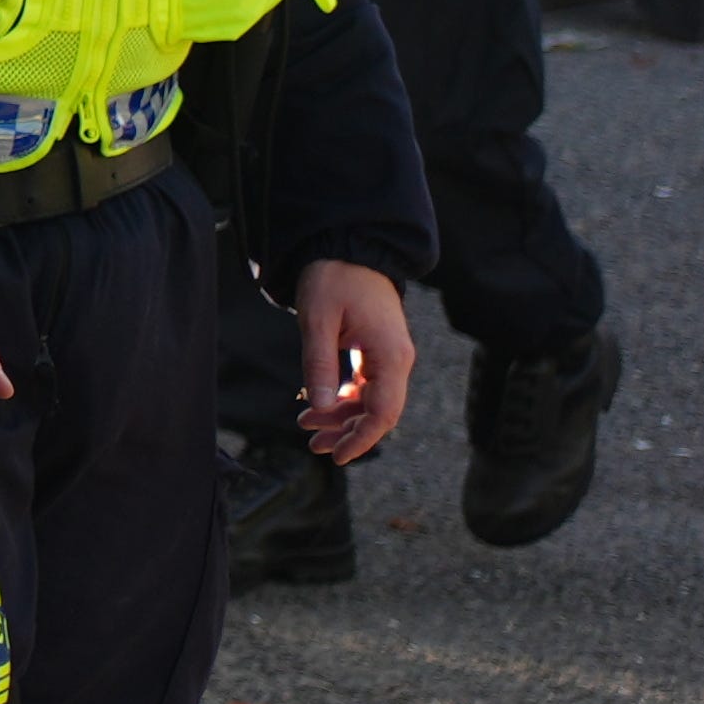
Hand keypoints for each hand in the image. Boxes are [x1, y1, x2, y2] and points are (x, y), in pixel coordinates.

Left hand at [293, 258, 417, 463]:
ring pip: (371, 401)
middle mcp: (397, 359)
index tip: (337, 456)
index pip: (384, 412)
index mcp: (390, 355)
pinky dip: (344, 398)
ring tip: (306, 425)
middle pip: (379, 412)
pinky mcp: (377, 350)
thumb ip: (320, 364)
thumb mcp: (317, 320)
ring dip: (342, 417)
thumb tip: (321, 406)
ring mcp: (389, 355)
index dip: (362, 439)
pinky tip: (320, 405)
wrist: (348, 247)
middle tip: (312, 444)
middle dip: (347, 432)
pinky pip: (366, 385)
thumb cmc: (334, 278)